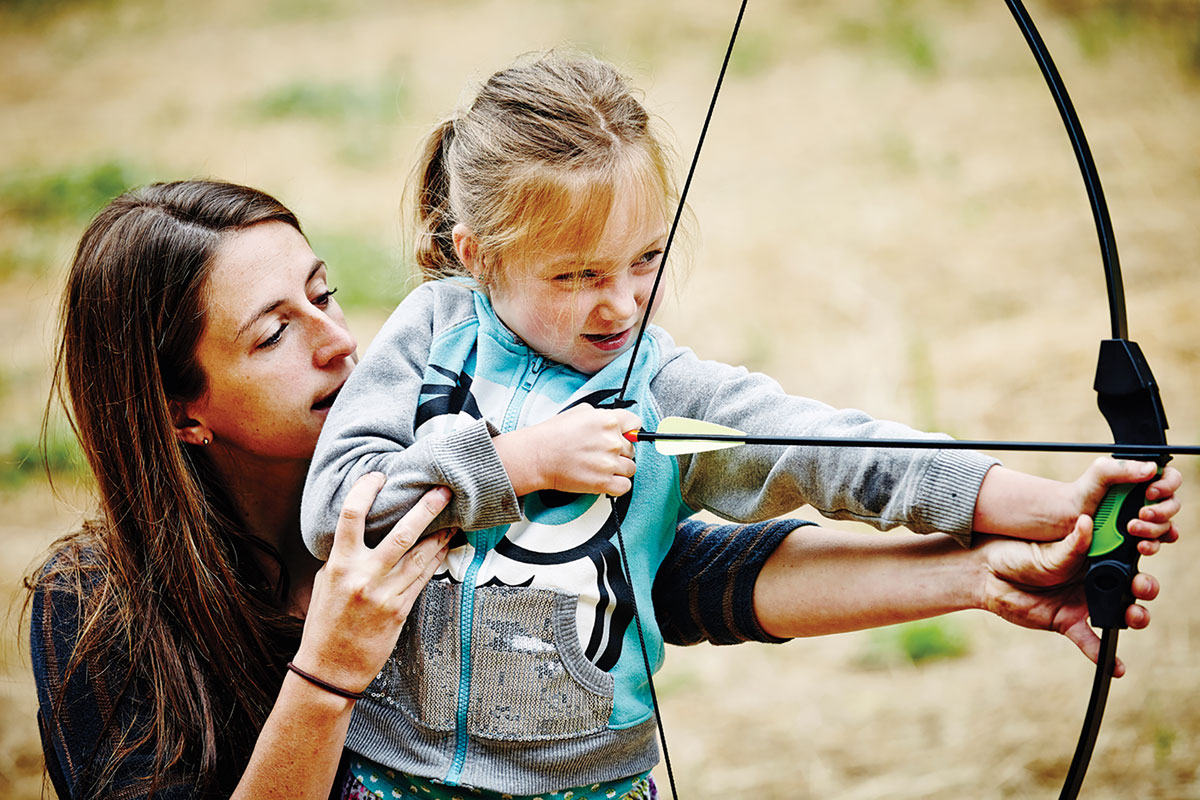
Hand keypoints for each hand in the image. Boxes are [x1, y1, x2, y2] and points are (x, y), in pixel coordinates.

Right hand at [292, 474, 451, 692]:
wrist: (330, 668)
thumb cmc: (325, 623)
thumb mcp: (325, 583)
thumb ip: (344, 557)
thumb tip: (362, 532)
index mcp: (340, 564)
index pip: (351, 515)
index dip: (366, 489)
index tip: (379, 475)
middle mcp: (364, 576)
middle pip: (401, 533)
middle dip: (425, 509)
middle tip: (442, 490)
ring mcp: (386, 593)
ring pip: (421, 556)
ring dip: (441, 534)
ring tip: (454, 517)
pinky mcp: (401, 610)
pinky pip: (424, 577)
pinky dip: (436, 559)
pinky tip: (446, 546)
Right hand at [496, 405, 640, 496]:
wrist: (537, 456)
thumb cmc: (553, 434)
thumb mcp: (579, 412)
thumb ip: (602, 415)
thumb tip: (615, 422)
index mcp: (608, 421)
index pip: (635, 424)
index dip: (630, 431)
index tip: (625, 436)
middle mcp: (612, 441)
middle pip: (632, 449)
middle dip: (620, 452)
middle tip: (601, 454)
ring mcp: (609, 463)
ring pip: (630, 468)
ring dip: (618, 469)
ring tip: (600, 467)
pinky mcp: (603, 482)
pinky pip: (625, 486)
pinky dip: (617, 485)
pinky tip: (605, 480)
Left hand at [977, 515, 1161, 676]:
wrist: (988, 576)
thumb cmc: (1017, 553)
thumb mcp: (1048, 549)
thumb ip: (1072, 543)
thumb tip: (1086, 521)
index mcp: (1093, 556)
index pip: (1126, 558)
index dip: (1139, 560)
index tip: (1144, 556)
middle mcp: (1094, 580)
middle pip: (1130, 588)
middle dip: (1144, 589)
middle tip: (1140, 589)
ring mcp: (1082, 603)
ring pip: (1118, 614)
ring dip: (1133, 617)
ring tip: (1135, 618)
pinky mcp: (1067, 623)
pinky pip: (1090, 641)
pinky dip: (1103, 656)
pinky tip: (1116, 669)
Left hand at [1070, 458, 1181, 549]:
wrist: (1070, 518)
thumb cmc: (1085, 491)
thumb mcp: (1100, 473)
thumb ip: (1122, 468)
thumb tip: (1152, 469)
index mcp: (1143, 479)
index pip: (1170, 478)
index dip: (1167, 484)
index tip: (1150, 492)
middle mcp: (1149, 499)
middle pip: (1172, 504)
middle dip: (1161, 510)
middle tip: (1142, 513)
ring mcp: (1147, 520)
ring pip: (1166, 526)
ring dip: (1153, 528)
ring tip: (1131, 528)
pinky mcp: (1141, 537)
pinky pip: (1157, 543)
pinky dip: (1152, 545)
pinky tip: (1139, 545)